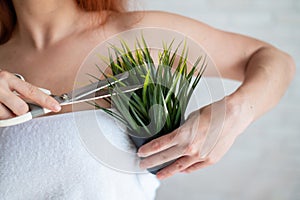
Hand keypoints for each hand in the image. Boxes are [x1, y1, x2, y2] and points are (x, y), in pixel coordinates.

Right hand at [0, 70, 60, 118]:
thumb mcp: (7, 81)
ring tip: (1, 105)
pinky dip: (0, 116)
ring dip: (6, 115)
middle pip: (21, 109)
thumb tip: (44, 96)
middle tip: (14, 106)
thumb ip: (22, 90)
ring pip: (7, 116)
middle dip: (21, 111)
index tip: (57, 107)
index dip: (46, 100)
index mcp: (8, 78)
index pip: (32, 91)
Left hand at [137, 96, 253, 178]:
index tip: (140, 153)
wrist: (233, 116)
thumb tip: (174, 138)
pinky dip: (184, 169)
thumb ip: (181, 130)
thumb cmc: (213, 112)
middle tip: (142, 165)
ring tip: (158, 174)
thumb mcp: (191, 118)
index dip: (148, 150)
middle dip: (151, 162)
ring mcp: (200, 156)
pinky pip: (193, 168)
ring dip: (167, 171)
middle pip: (165, 157)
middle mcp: (190, 148)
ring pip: (178, 167)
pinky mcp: (210, 160)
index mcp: (183, 135)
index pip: (160, 145)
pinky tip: (178, 170)